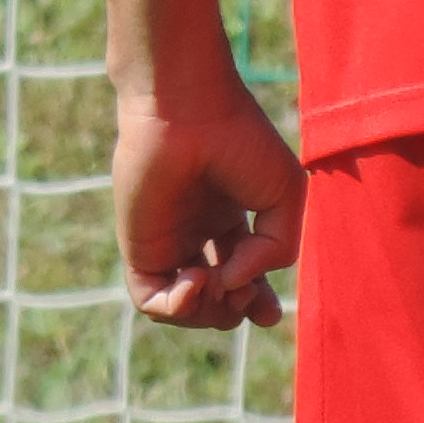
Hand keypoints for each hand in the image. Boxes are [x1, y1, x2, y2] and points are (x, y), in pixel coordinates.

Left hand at [114, 71, 303, 332]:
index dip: (257, 302)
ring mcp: (166, 242)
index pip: (242, 276)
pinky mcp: (139, 246)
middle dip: (236, 310)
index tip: (269, 313)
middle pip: (215, 298)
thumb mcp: (284, 196)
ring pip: (183, 307)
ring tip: (221, 282)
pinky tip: (197, 277)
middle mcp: (195, 233)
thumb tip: (235, 283)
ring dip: (210, 314)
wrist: (187, 108)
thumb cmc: (238, 140)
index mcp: (228, 218)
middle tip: (246, 291)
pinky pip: (151, 301)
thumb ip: (276, 250)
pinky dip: (178, 307)